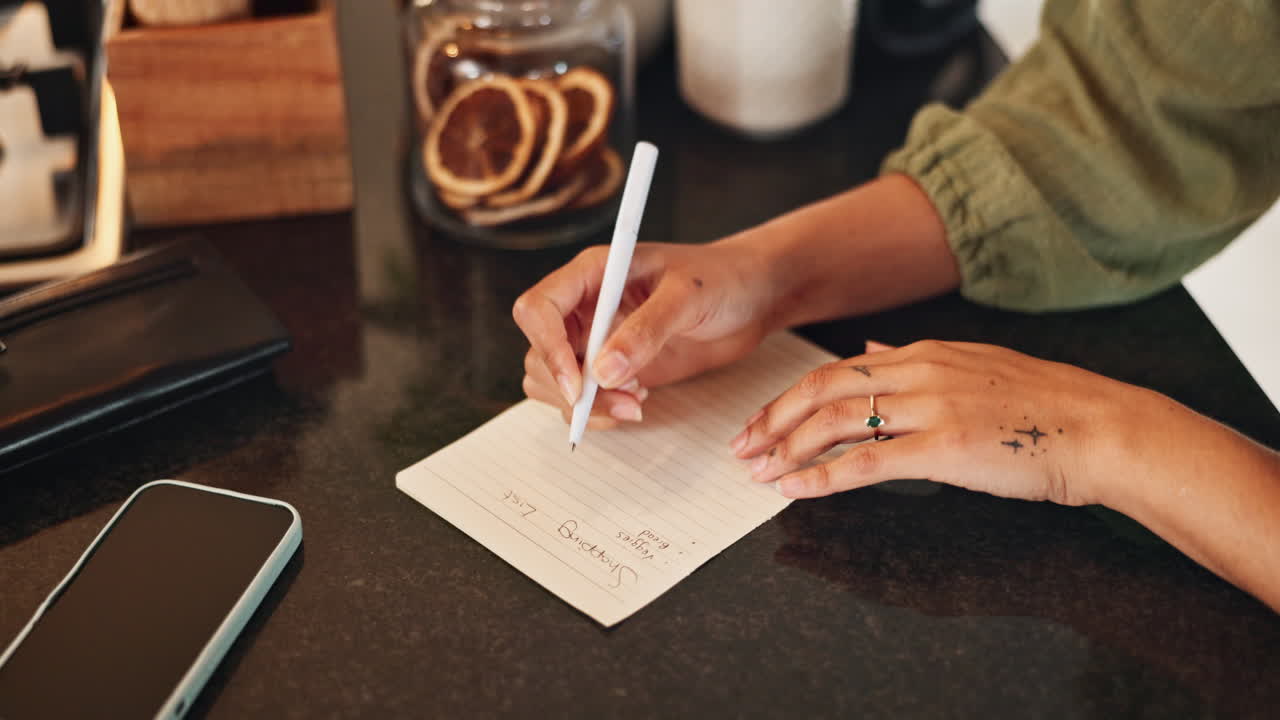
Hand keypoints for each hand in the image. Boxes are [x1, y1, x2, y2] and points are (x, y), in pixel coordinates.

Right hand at [513, 240, 774, 427]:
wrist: (752, 298)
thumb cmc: (723, 279)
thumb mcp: (689, 297)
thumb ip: (647, 330)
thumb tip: (603, 372)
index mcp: (593, 273)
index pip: (539, 308)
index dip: (548, 348)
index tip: (580, 384)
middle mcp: (585, 305)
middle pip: (539, 352)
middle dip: (572, 387)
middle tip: (624, 402)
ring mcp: (595, 338)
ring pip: (552, 380)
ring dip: (585, 404)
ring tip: (636, 403)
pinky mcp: (611, 367)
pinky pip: (581, 397)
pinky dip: (599, 410)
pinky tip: (637, 402)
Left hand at [731, 339, 1138, 504]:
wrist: (1102, 428)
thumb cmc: (1044, 407)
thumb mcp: (975, 366)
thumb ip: (914, 360)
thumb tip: (868, 351)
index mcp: (925, 353)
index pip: (837, 369)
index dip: (791, 397)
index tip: (762, 421)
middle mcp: (921, 372)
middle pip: (823, 388)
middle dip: (773, 419)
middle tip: (742, 448)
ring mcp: (932, 408)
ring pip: (837, 421)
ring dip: (789, 448)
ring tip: (760, 473)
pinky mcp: (946, 448)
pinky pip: (868, 461)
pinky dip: (825, 476)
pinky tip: (798, 491)